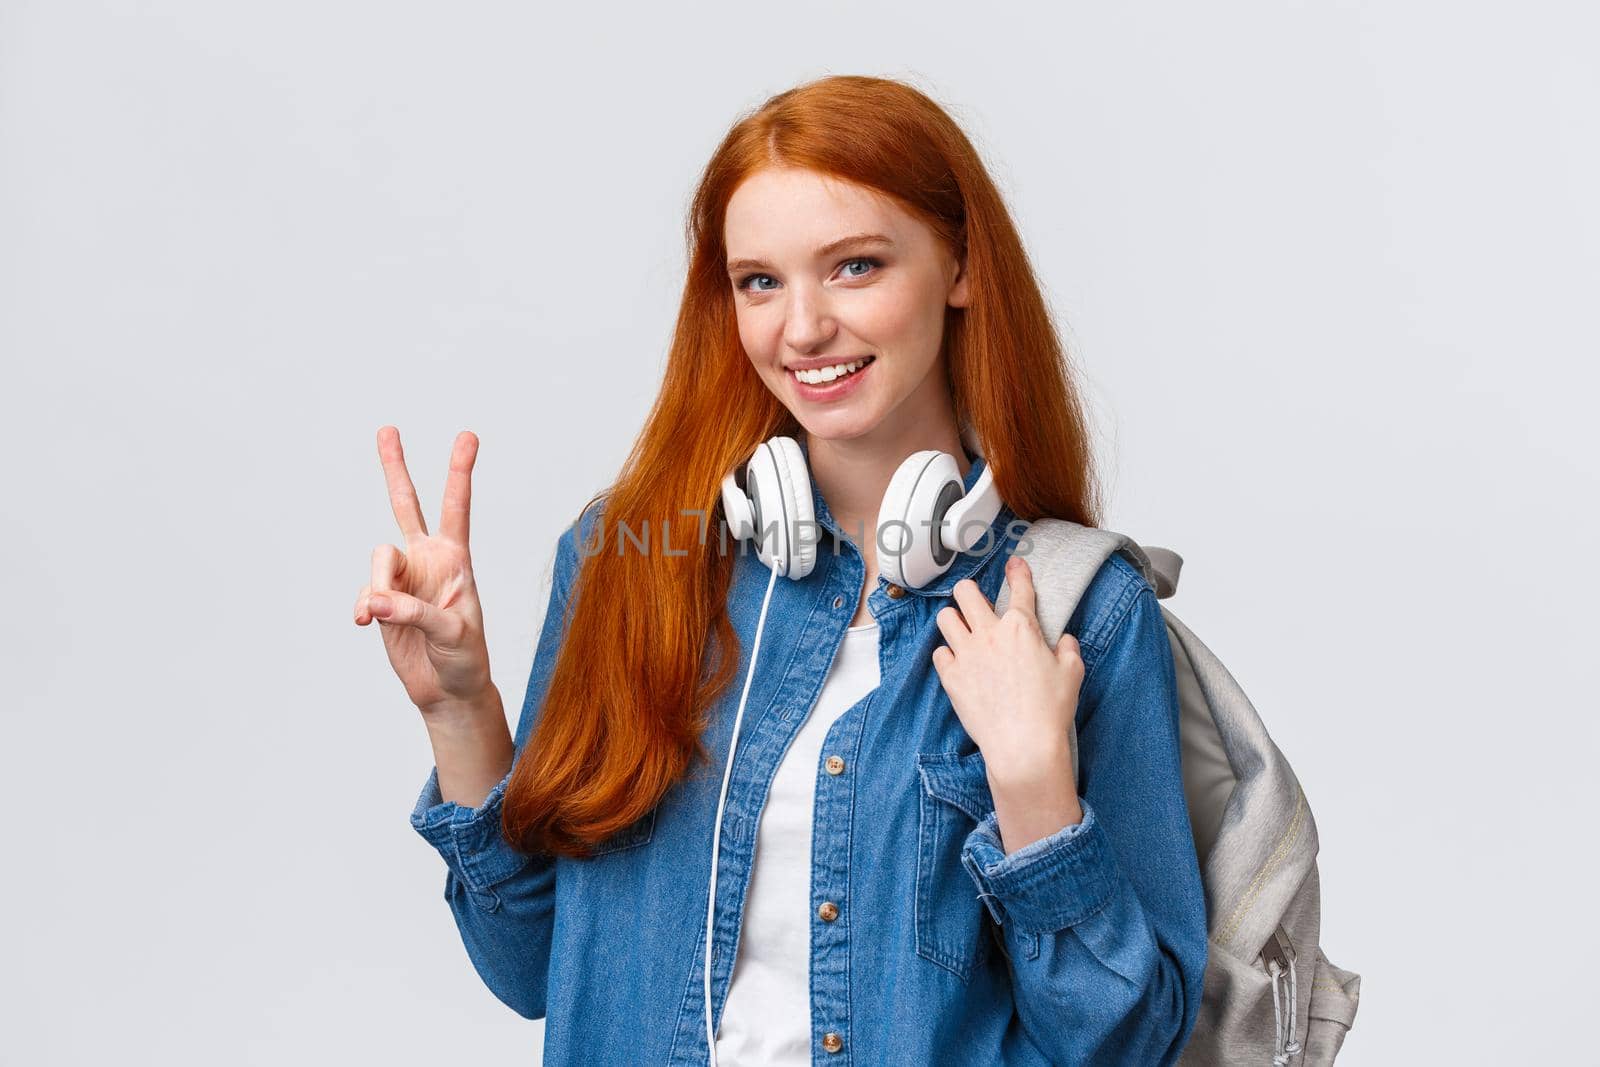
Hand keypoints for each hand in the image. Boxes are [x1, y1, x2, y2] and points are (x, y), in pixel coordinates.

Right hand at [354, 426, 495, 716]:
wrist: (447, 690)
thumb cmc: (465, 659)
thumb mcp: (452, 634)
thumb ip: (414, 612)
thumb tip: (374, 599)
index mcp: (456, 559)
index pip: (458, 509)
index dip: (460, 473)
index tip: (467, 437)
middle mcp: (428, 560)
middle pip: (407, 505)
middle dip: (396, 468)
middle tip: (387, 429)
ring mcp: (403, 579)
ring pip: (378, 558)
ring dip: (377, 585)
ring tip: (378, 614)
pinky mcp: (383, 601)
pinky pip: (366, 592)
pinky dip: (364, 606)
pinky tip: (366, 623)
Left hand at [931, 555, 1084, 787]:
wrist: (1022, 744)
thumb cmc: (1050, 710)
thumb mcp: (1073, 674)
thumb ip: (1067, 649)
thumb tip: (1063, 640)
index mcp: (1021, 627)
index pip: (1019, 588)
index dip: (1017, 571)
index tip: (1014, 564)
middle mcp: (990, 634)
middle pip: (966, 592)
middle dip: (970, 591)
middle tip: (975, 601)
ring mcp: (967, 654)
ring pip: (946, 617)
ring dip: (954, 619)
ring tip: (963, 630)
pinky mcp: (951, 676)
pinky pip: (939, 653)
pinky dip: (948, 655)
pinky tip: (958, 662)